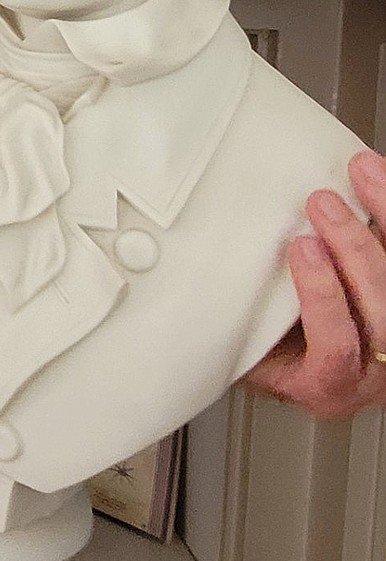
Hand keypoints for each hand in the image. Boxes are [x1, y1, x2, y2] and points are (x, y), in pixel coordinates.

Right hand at [244, 150, 385, 415]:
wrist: (317, 370)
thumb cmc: (278, 359)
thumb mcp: (248, 354)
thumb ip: (236, 324)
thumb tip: (194, 279)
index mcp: (328, 383)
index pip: (337, 349)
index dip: (324, 297)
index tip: (301, 248)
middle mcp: (373, 364)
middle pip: (381, 311)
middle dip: (354, 248)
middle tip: (324, 205)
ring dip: (383, 218)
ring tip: (361, 176)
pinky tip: (377, 180)